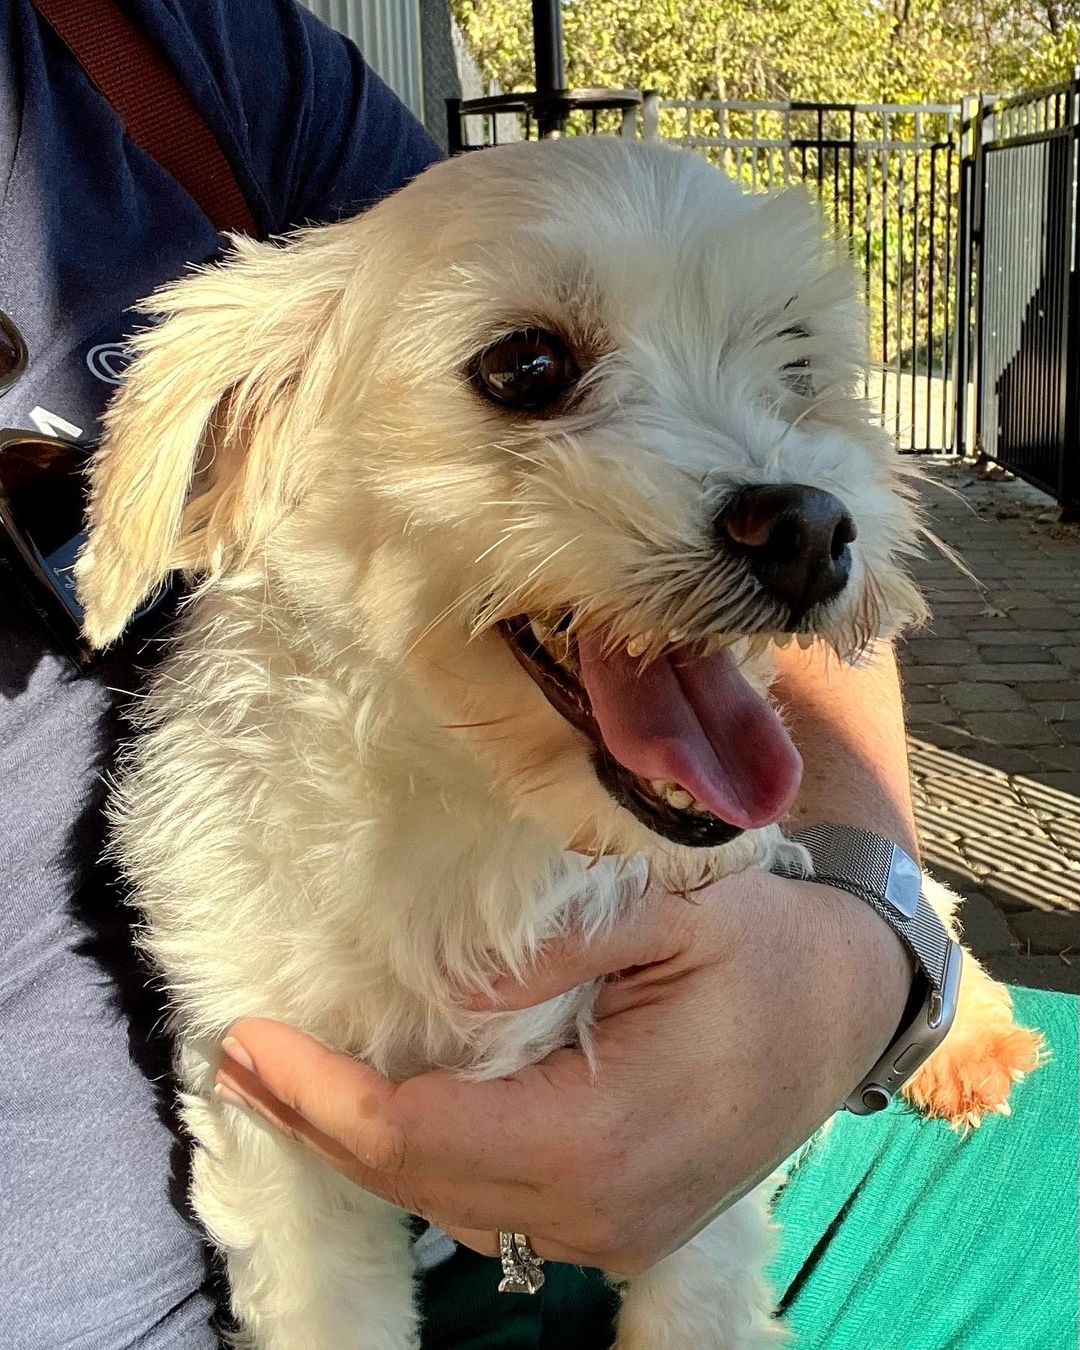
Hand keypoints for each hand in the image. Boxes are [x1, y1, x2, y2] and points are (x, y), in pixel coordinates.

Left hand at [216, 868, 910, 1274]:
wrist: (854, 1006)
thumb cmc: (767, 948)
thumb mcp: (667, 911)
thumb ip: (549, 946)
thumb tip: (443, 986)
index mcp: (602, 1138)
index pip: (418, 1135)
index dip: (321, 1095)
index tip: (250, 1043)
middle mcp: (600, 1212)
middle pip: (419, 1183)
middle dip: (319, 1122)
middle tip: (243, 1062)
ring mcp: (613, 1233)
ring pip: (452, 1206)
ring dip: (365, 1144)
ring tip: (295, 1083)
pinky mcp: (623, 1223)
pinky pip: (496, 1208)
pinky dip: (426, 1161)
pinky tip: (390, 1113)